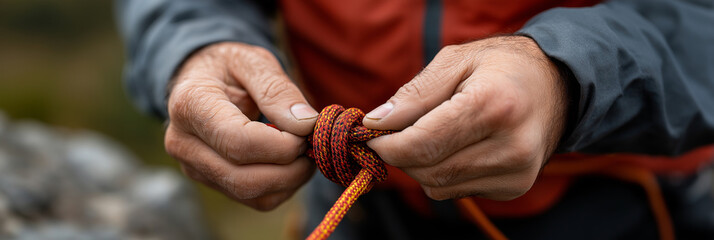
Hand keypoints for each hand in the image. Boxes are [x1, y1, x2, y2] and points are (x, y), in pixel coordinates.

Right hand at [165, 42, 317, 209]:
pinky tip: (291, 162)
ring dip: (290, 181)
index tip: (308, 130)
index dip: (281, 145)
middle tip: (313, 145)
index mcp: (190, 105)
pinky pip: (254, 199)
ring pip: (251, 195)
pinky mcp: (211, 182)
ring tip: (305, 151)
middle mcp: (184, 143)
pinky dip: (283, 187)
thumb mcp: (254, 61)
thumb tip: (306, 124)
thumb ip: (278, 90)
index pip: (238, 142)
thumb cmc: (230, 67)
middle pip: (243, 179)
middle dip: (291, 169)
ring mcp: (194, 168)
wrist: (202, 79)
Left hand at [363, 36, 568, 200]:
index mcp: (494, 106)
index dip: (388, 145)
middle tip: (394, 133)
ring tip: (431, 134)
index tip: (370, 135)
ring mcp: (516, 173)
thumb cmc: (499, 67)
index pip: (423, 144)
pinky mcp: (514, 187)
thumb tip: (376, 123)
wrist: (555, 86)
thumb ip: (414, 95)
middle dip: (400, 155)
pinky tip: (458, 147)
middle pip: (427, 170)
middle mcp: (511, 146)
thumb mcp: (455, 61)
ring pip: (438, 186)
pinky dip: (443, 173)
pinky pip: (456, 191)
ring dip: (420, 165)